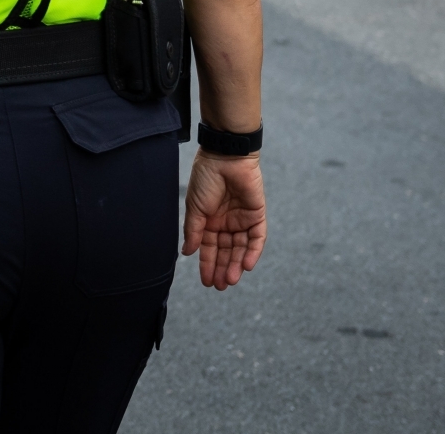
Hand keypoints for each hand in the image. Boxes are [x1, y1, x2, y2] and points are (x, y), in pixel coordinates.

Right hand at [182, 151, 266, 289]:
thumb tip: (187, 253)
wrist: (225, 157)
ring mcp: (241, 220)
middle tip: (220, 286)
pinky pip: (256, 238)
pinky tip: (246, 265)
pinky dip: (252, 252)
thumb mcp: (195, 207)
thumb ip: (193, 231)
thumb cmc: (205, 178)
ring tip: (230, 280)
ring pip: (240, 248)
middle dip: (222, 268)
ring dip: (236, 264)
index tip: (206, 281)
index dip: (207, 264)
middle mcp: (225, 223)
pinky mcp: (256, 215)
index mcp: (208, 220)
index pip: (208, 247)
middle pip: (225, 251)